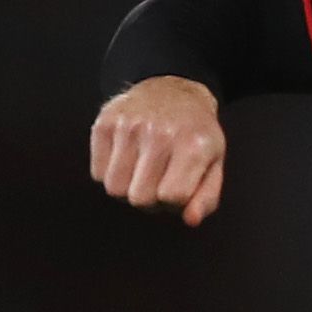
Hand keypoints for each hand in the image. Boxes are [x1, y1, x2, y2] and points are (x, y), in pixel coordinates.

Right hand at [89, 75, 227, 225]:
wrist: (171, 90)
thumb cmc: (195, 135)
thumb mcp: (214, 163)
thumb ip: (206, 197)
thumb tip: (191, 220)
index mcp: (192, 145)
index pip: (171, 197)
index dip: (173, 202)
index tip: (177, 189)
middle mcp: (159, 134)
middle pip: (139, 198)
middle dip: (150, 199)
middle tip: (158, 182)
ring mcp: (128, 126)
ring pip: (114, 189)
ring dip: (127, 188)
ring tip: (141, 172)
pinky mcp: (104, 124)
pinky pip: (97, 174)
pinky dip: (110, 173)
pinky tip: (126, 159)